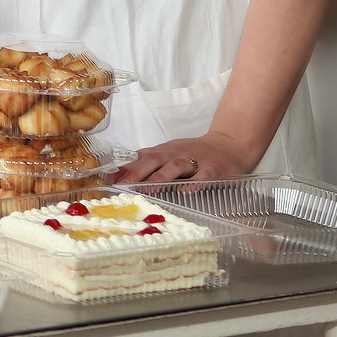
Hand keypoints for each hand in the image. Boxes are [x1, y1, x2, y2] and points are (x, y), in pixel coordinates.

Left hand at [115, 133, 259, 183]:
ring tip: (148, 189)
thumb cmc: (192, 153)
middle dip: (137, 173)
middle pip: (153, 160)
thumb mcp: (166, 155)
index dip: (123, 169)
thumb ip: (143, 164)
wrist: (228, 145)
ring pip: (176, 167)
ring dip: (161, 178)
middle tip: (123, 186)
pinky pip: (204, 176)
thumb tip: (115, 175)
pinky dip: (195, 183)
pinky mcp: (214, 170)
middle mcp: (175, 155)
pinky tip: (186, 191)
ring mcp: (195, 161)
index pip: (139, 159)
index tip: (107, 180)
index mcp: (162, 152)